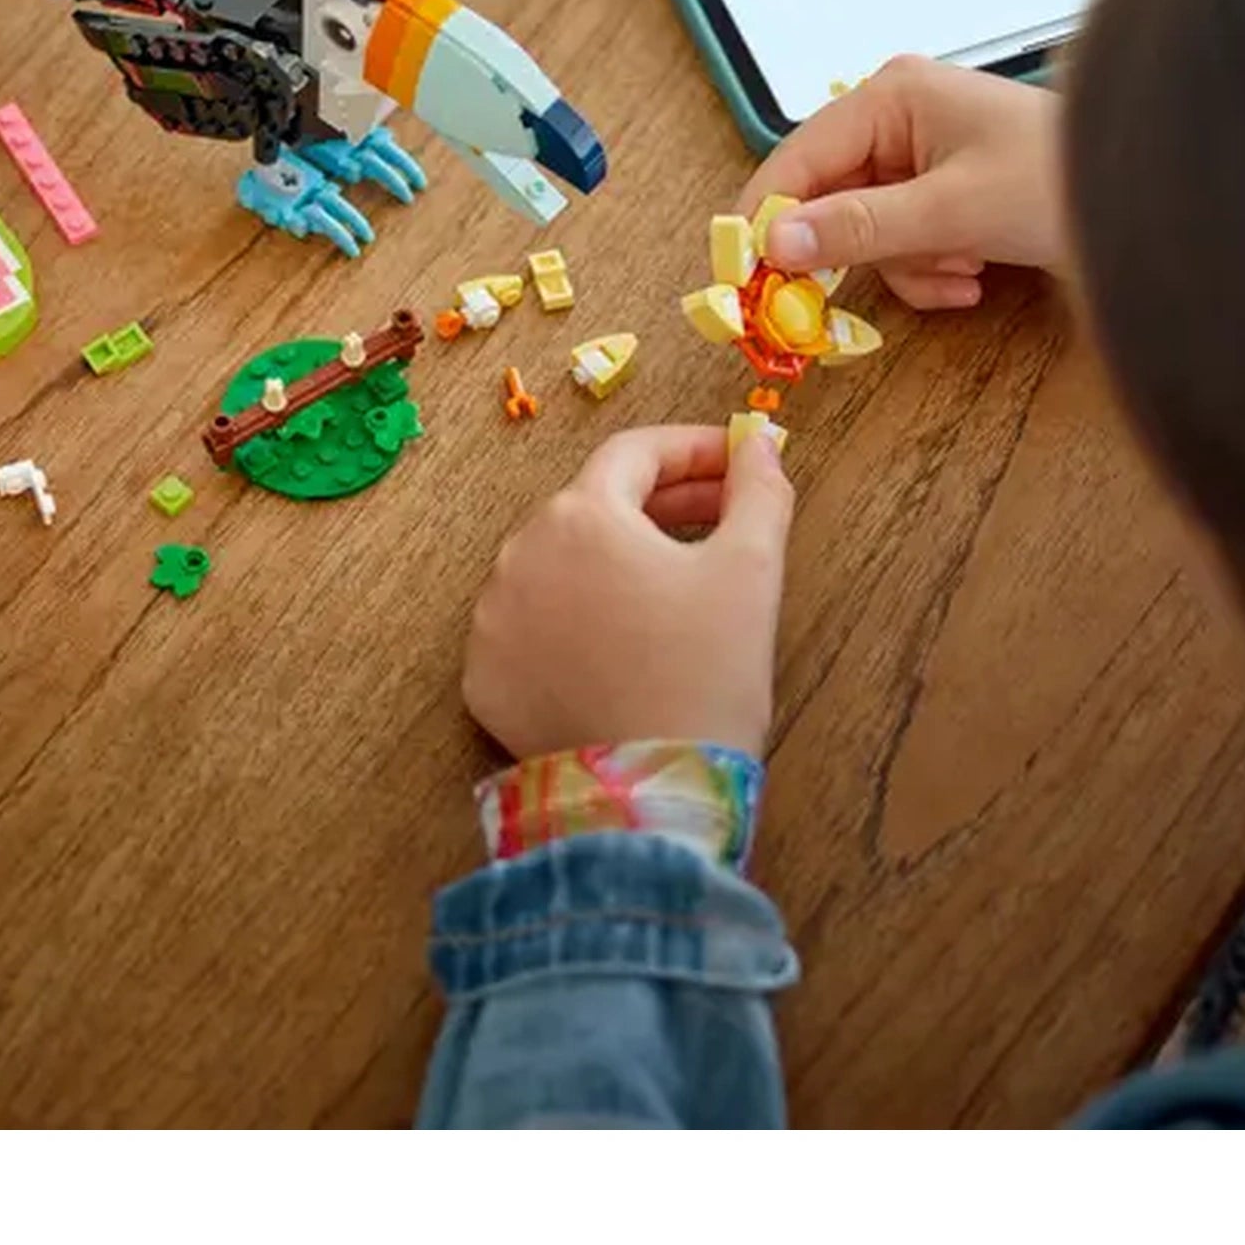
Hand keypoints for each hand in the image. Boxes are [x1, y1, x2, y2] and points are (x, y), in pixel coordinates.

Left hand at [463, 425, 792, 758]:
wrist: (649, 799)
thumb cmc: (705, 677)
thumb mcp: (750, 572)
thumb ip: (758, 491)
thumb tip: (760, 445)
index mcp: (580, 516)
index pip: (636, 453)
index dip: (694, 448)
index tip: (739, 458)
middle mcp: (519, 554)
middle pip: (595, 506)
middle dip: (663, 503)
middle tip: (724, 516)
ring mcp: (491, 620)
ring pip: (560, 565)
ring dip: (615, 561)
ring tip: (675, 583)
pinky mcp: (484, 679)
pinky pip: (534, 627)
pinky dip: (575, 620)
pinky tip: (623, 639)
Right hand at [739, 55, 1067, 307]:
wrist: (1151, 200)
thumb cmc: (1060, 181)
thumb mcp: (952, 211)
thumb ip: (860, 227)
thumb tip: (777, 245)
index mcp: (892, 96)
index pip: (796, 159)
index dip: (767, 218)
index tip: (745, 276)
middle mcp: (899, 118)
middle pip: (828, 198)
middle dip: (858, 249)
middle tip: (828, 307)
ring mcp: (923, 157)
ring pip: (866, 231)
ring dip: (906, 265)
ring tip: (960, 269)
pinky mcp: (947, 194)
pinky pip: (903, 243)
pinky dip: (931, 268)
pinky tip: (976, 274)